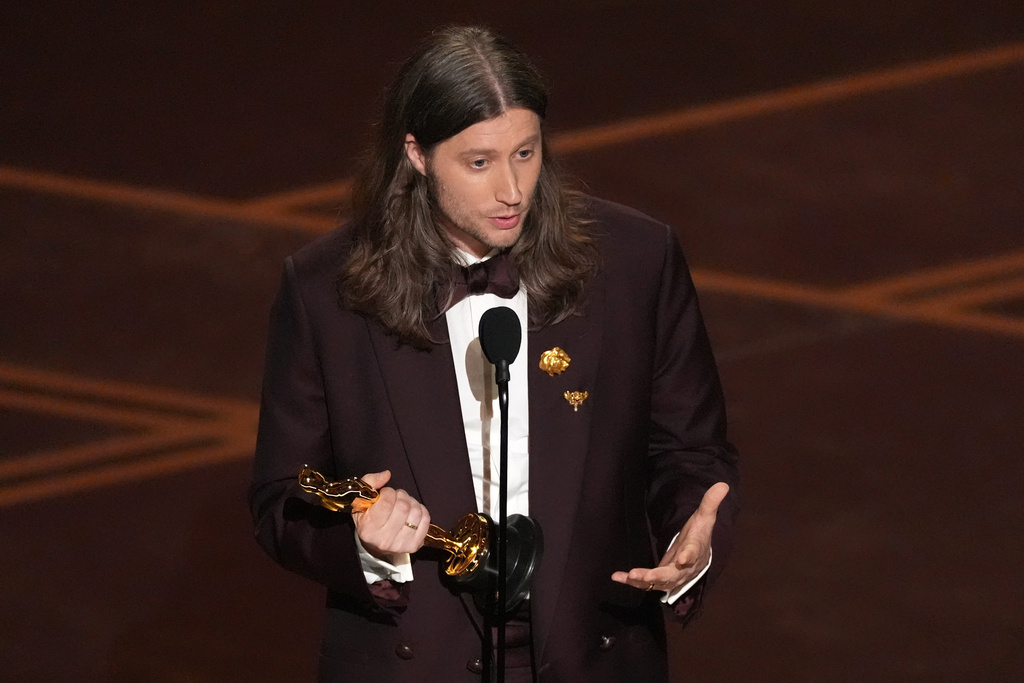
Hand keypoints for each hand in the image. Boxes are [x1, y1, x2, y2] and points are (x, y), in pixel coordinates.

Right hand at [351, 470, 430, 559]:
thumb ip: (370, 482)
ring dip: (412, 502)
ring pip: (416, 512)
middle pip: (403, 507)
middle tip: (396, 497)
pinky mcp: (414, 545)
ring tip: (404, 504)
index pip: (387, 503)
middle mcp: (384, 540)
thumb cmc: (367, 519)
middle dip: (401, 496)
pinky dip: (421, 510)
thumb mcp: (361, 500)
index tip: (386, 494)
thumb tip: (387, 474)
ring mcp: (400, 545)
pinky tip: (412, 512)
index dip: (389, 492)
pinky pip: (426, 519)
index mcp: (369, 529)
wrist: (374, 545)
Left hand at [611, 482, 728, 593]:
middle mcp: (683, 568)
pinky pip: (646, 583)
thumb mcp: (704, 517)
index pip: (693, 553)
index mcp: (695, 550)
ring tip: (629, 576)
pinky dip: (631, 581)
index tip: (683, 559)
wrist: (698, 556)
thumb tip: (722, 485)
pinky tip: (616, 577)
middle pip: (672, 574)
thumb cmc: (699, 535)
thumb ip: (710, 503)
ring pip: (658, 582)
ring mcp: (671, 576)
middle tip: (645, 575)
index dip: (688, 556)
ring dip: (643, 581)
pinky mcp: (659, 578)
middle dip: (659, 576)